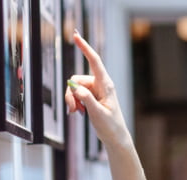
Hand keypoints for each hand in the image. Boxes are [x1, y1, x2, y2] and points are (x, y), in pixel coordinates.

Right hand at [64, 31, 129, 145]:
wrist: (115, 136)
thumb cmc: (111, 126)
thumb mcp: (98, 114)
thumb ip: (86, 99)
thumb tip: (75, 87)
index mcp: (106, 85)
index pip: (94, 61)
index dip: (85, 47)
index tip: (76, 35)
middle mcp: (100, 84)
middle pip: (76, 79)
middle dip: (70, 93)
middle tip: (73, 109)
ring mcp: (95, 90)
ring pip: (74, 87)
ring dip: (72, 99)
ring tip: (76, 112)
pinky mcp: (91, 96)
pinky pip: (76, 94)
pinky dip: (74, 102)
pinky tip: (78, 112)